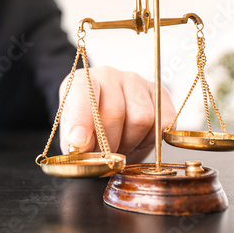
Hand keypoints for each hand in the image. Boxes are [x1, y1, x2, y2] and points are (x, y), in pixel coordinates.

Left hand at [59, 66, 174, 163]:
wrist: (106, 123)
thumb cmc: (86, 127)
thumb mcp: (72, 134)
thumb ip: (74, 140)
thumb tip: (80, 144)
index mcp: (81, 81)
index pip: (83, 92)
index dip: (80, 120)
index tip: (79, 142)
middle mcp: (109, 75)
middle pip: (114, 112)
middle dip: (108, 144)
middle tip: (103, 156)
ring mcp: (136, 82)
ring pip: (141, 119)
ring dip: (130, 143)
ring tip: (119, 146)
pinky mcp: (160, 94)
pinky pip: (162, 123)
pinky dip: (150, 140)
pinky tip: (137, 139)